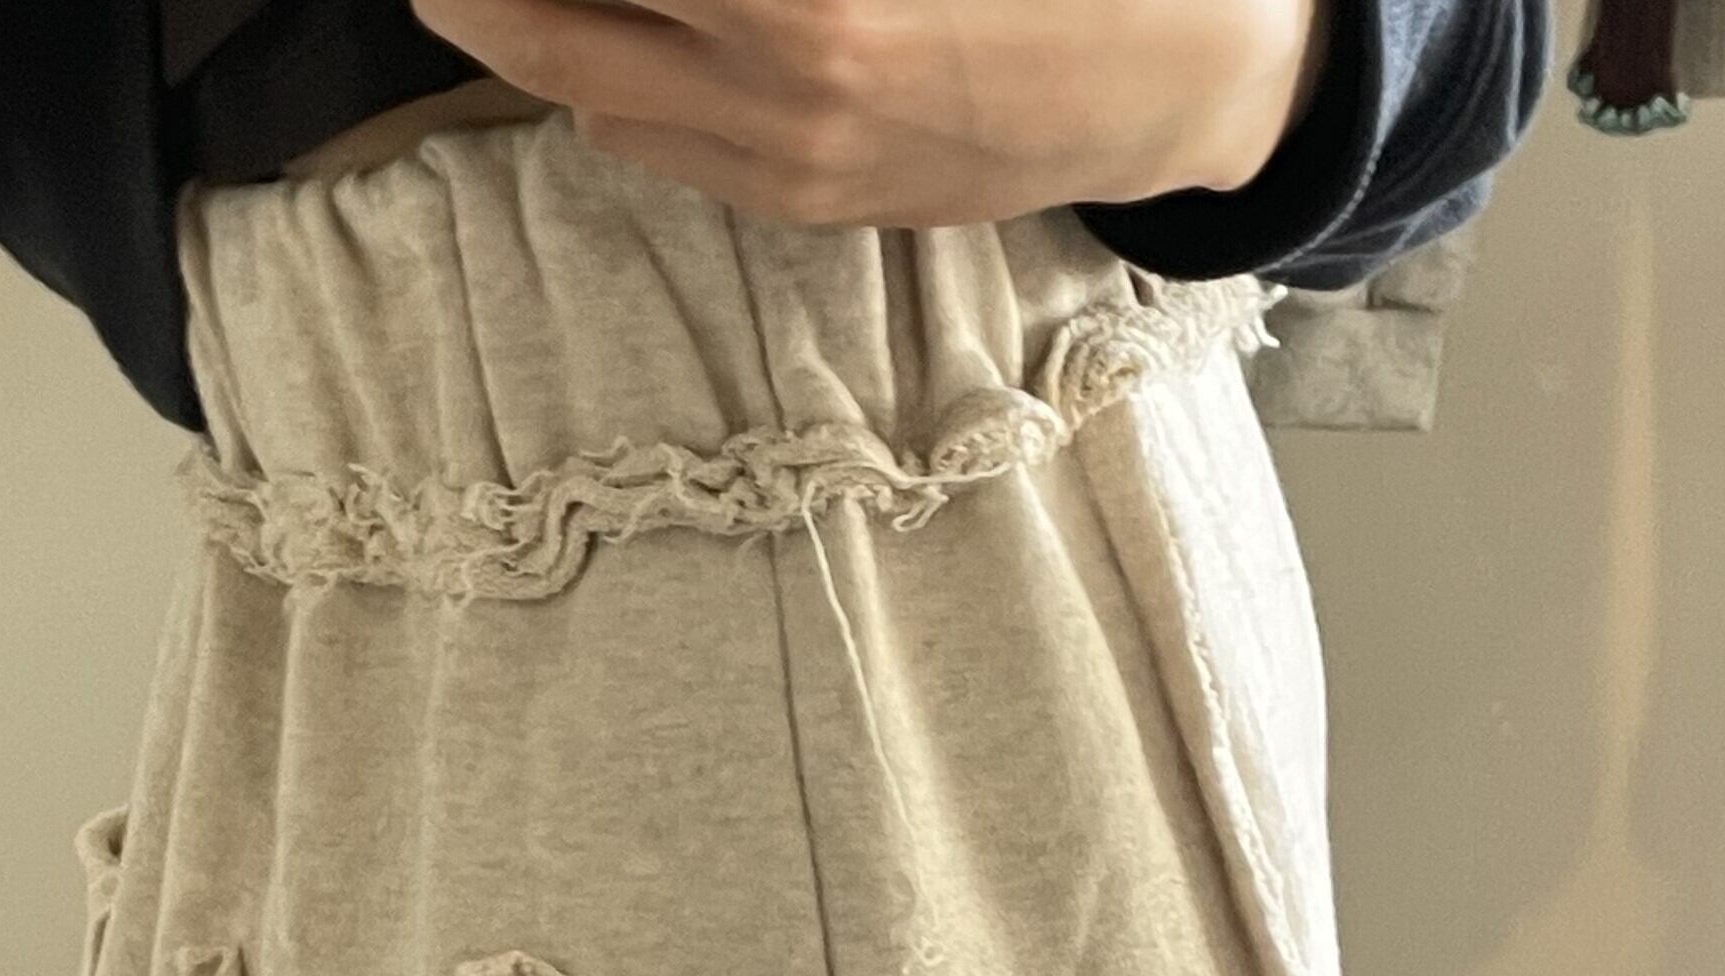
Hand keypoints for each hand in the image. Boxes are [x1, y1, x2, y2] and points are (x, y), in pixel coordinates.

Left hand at [405, 0, 1332, 227]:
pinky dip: (610, 81)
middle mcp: (782, 91)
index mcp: (812, 4)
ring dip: (534, 33)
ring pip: (592, 97)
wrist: (1190, 75)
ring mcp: (790, 165)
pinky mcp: (811, 205)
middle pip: (549, 33)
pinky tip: (618, 31)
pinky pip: (661, 147)